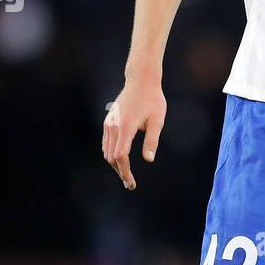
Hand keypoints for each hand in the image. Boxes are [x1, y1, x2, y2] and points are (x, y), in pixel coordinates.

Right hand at [103, 75, 166, 189]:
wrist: (141, 81)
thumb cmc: (153, 100)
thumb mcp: (157, 120)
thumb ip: (152, 140)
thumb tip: (149, 160)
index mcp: (126, 127)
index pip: (120, 156)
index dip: (124, 171)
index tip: (130, 182)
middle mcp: (113, 126)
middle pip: (111, 157)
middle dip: (120, 172)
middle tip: (130, 184)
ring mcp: (109, 123)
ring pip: (106, 151)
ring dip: (115, 165)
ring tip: (126, 175)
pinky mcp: (108, 121)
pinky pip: (106, 143)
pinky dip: (111, 154)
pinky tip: (121, 161)